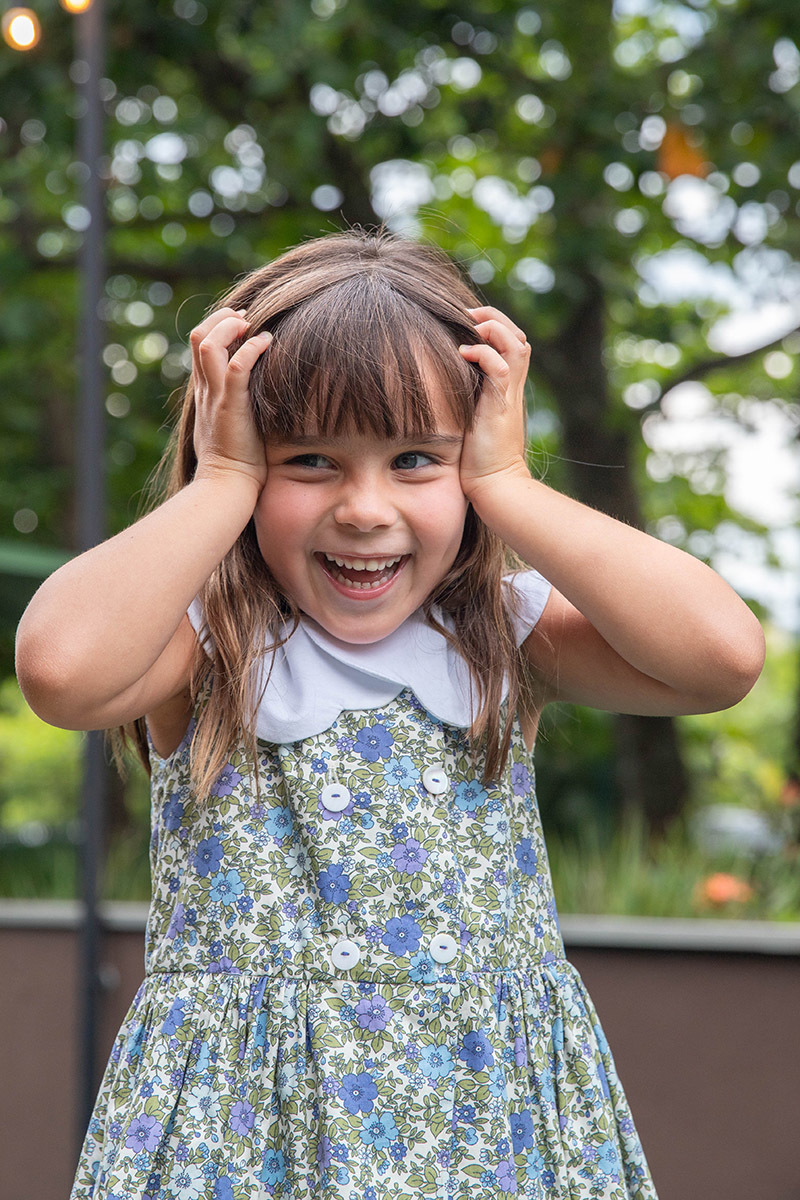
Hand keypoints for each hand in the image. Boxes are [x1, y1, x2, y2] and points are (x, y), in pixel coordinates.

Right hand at [190, 307, 271, 492]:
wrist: (226, 485)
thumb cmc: (234, 462)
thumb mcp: (227, 426)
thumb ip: (232, 405)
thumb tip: (251, 395)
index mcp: (203, 392)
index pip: (199, 345)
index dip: (217, 326)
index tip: (241, 323)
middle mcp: (205, 390)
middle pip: (198, 336)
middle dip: (221, 318)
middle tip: (245, 318)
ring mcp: (216, 397)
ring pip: (209, 344)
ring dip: (231, 327)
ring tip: (252, 326)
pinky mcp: (231, 406)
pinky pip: (237, 367)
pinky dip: (252, 348)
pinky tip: (268, 343)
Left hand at [458, 306, 531, 506]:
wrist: (494, 486)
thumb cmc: (475, 460)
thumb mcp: (468, 421)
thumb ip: (462, 401)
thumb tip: (434, 386)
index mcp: (505, 388)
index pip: (510, 343)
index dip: (492, 325)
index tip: (463, 321)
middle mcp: (511, 387)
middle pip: (518, 335)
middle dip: (494, 317)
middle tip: (466, 314)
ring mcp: (509, 394)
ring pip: (516, 343)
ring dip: (493, 327)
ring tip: (469, 325)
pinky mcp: (501, 405)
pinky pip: (500, 365)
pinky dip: (484, 352)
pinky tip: (463, 353)